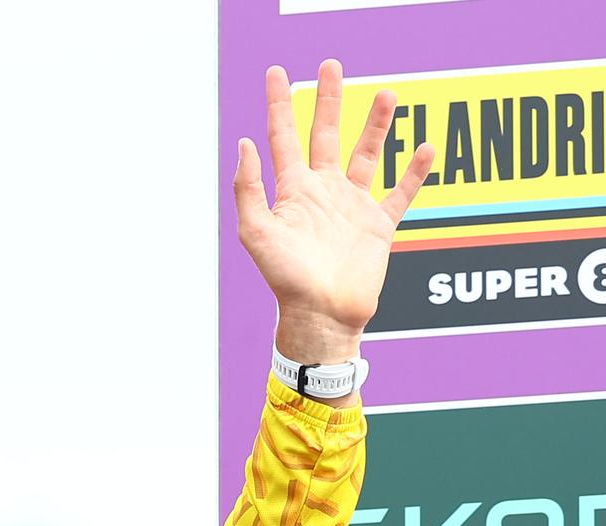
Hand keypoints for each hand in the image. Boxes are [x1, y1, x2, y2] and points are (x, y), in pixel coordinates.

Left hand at [234, 59, 434, 361]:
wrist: (321, 315)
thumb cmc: (284, 279)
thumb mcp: (256, 232)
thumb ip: (249, 188)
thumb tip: (245, 142)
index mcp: (291, 192)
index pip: (283, 138)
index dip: (278, 105)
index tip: (277, 72)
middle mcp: (322, 193)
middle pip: (324, 135)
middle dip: (327, 101)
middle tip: (331, 65)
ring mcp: (352, 207)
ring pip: (367, 154)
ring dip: (376, 125)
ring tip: (387, 94)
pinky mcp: (379, 225)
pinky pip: (401, 193)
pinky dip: (415, 171)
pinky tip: (425, 146)